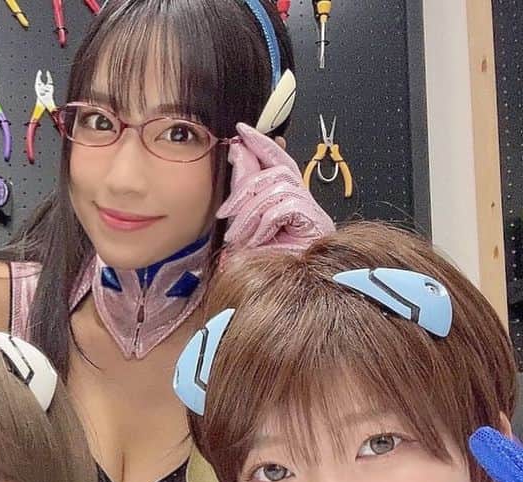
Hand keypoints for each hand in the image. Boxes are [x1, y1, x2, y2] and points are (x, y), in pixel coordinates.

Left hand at [216, 123, 334, 251]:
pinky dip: (264, 222)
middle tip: (224, 213)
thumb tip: (235, 151)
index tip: (241, 131)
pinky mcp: (315, 222)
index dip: (262, 143)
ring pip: (277, 187)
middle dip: (245, 187)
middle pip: (276, 171)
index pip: (278, 159)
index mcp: (287, 198)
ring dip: (250, 212)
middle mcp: (303, 200)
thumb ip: (242, 187)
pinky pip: (283, 206)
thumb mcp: (244, 221)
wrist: (280, 291)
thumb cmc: (263, 262)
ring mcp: (312, 210)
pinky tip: (257, 240)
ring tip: (238, 237)